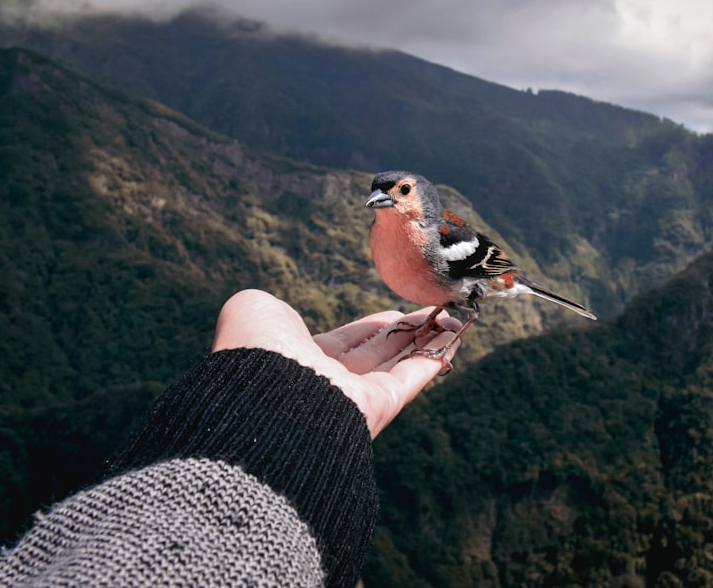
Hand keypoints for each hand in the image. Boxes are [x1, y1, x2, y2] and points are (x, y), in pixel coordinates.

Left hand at [211, 289, 460, 438]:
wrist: (262, 396)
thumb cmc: (254, 351)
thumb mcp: (254, 311)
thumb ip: (271, 307)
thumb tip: (285, 314)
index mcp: (300, 361)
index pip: (347, 342)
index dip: (374, 326)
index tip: (395, 311)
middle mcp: (332, 383)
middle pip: (380, 353)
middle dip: (408, 332)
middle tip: (435, 311)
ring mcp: (357, 397)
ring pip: (402, 363)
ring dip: (430, 339)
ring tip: (456, 316)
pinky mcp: (379, 406)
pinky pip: (414, 376)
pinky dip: (438, 354)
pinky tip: (458, 335)